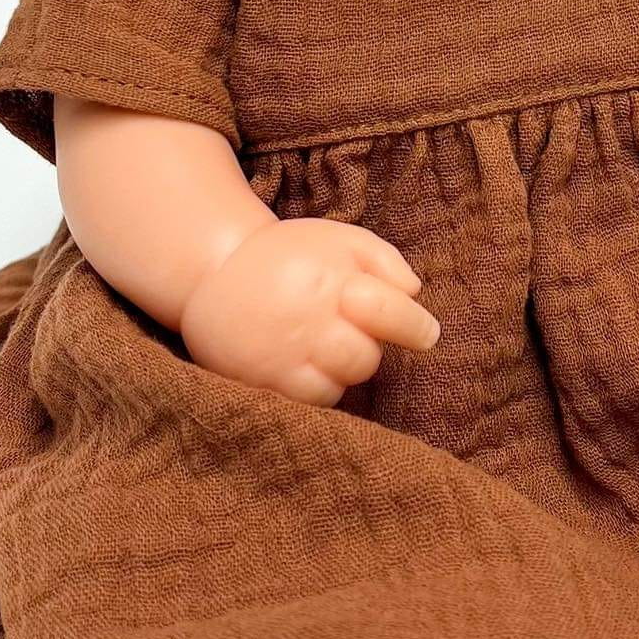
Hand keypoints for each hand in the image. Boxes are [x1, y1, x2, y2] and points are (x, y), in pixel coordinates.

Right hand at [179, 217, 438, 405]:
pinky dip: (318, 386)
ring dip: (342, 369)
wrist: (213, 271)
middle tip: (350, 330)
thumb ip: (385, 260)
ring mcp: (283, 355)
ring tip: (323, 344)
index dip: (415, 326)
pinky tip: (305, 362)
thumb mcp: (338, 238)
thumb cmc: (288, 255)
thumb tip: (414, 294)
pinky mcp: (263, 382)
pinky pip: (311, 401)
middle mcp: (307, 319)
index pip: (390, 311)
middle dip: (368, 347)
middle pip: (366, 358)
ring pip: (341, 384)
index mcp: (330, 278)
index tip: (426, 334)